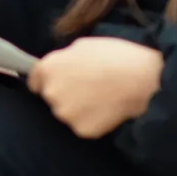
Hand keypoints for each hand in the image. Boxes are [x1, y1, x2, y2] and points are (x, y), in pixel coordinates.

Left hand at [28, 37, 163, 138]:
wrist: (142, 79)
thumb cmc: (115, 56)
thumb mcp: (82, 45)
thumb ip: (64, 58)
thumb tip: (61, 66)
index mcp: (48, 68)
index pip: (35, 81)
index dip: (46, 81)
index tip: (57, 83)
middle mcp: (51, 93)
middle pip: (51, 98)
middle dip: (64, 94)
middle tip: (88, 88)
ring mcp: (66, 113)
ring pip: (67, 113)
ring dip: (78, 109)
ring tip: (100, 98)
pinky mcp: (81, 130)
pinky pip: (83, 126)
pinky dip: (92, 121)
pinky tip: (106, 110)